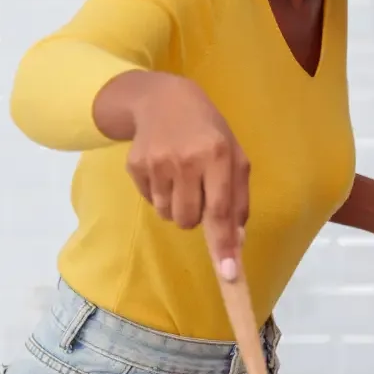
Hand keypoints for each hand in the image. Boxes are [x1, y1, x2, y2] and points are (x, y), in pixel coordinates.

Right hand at [98, 71, 250, 276]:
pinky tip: (164, 168)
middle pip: (189, 220)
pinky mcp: (135, 165)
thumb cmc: (208, 131)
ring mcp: (156, 163)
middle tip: (198, 188)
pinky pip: (151, 201)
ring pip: (168, 215)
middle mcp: (186, 160)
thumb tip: (237, 242)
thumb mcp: (234, 155)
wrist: (163, 99)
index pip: (221, 210)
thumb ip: (238, 199)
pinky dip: (159, 193)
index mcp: (217, 155)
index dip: (225, 245)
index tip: (229, 274)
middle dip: (195, 214)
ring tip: (180, 175)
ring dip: (177, 204)